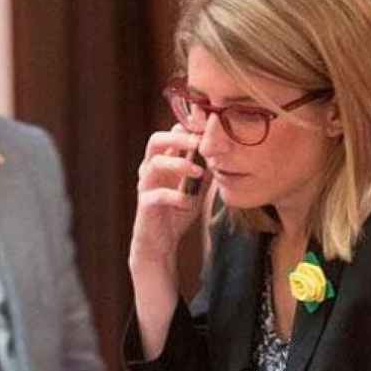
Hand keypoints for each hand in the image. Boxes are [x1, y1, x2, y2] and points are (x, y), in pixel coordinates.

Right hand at [129, 125, 205, 269]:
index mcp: (163, 160)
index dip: (189, 128)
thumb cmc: (177, 210)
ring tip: (199, 172)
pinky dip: (176, 197)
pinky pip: (158, 195)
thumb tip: (225, 151)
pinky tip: (188, 203)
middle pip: (156, 140)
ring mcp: (145, 185)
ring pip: (155, 164)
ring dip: (179, 164)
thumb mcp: (197, 186)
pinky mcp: (145, 204)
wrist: (160, 241)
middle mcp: (150, 168)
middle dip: (179, 138)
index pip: (170, 133)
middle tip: (200, 142)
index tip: (209, 129)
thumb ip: (205, 168)